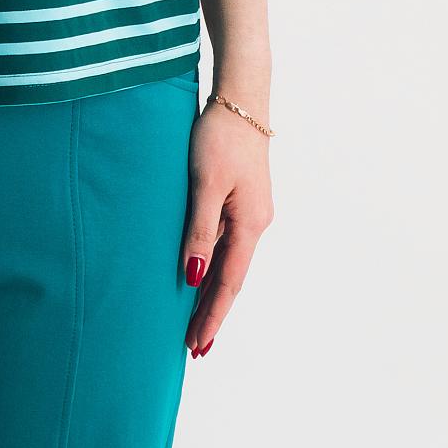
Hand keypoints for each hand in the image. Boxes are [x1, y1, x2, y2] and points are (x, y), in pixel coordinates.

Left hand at [182, 97, 274, 357]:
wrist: (240, 99)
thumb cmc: (220, 137)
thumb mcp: (204, 184)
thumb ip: (199, 231)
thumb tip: (192, 277)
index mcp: (250, 224)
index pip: (228, 282)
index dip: (212, 315)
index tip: (198, 345)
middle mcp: (255, 223)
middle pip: (230, 277)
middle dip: (212, 312)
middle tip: (194, 348)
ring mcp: (249, 211)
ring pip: (228, 261)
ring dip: (211, 291)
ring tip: (194, 322)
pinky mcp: (240, 198)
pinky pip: (225, 242)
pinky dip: (212, 264)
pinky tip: (199, 274)